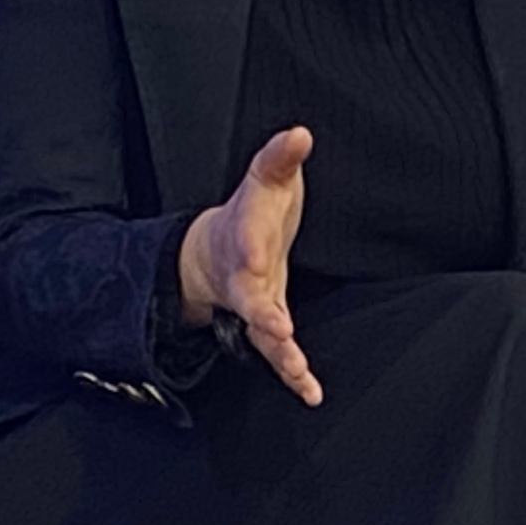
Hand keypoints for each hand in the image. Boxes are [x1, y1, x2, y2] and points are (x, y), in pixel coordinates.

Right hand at [178, 126, 320, 405]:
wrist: (215, 252)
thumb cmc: (249, 212)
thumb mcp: (265, 179)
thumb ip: (280, 158)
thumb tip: (301, 132)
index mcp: (244, 235)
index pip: (246, 237)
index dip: (250, 245)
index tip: (255, 252)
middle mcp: (245, 278)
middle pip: (250, 296)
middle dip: (262, 311)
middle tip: (276, 326)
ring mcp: (254, 306)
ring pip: (263, 333)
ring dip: (280, 351)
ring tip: (296, 368)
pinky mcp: (267, 326)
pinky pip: (279, 355)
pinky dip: (293, 375)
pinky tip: (310, 393)